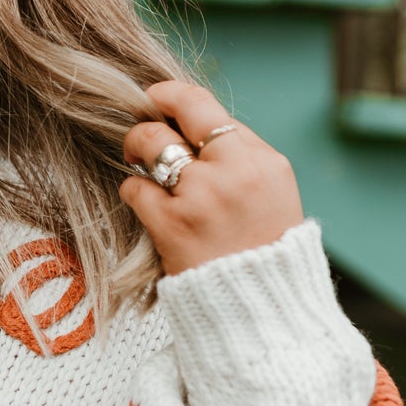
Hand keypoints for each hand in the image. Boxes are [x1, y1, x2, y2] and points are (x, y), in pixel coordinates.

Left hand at [119, 79, 302, 276]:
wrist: (263, 310)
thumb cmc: (263, 250)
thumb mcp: (271, 193)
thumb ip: (238, 157)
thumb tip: (189, 123)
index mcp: (263, 161)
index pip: (207, 108)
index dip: (173, 96)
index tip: (157, 97)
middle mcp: (235, 172)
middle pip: (177, 114)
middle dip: (149, 113)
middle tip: (140, 129)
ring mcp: (202, 197)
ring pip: (150, 144)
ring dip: (136, 148)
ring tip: (138, 162)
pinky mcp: (172, 226)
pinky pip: (135, 188)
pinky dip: (134, 191)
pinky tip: (145, 204)